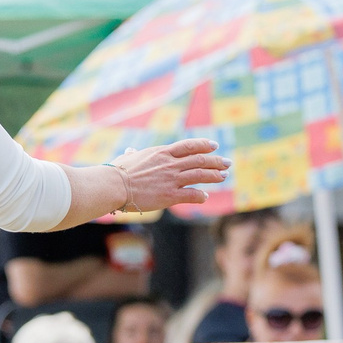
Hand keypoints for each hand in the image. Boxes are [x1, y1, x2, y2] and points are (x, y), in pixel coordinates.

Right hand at [110, 139, 228, 212]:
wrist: (114, 185)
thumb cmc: (117, 172)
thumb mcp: (127, 159)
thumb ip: (133, 155)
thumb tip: (130, 152)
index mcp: (162, 153)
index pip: (189, 146)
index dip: (204, 145)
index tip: (214, 146)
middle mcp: (170, 164)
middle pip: (199, 160)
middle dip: (216, 161)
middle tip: (227, 163)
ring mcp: (171, 179)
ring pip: (199, 176)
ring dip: (214, 176)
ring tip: (223, 177)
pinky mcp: (169, 195)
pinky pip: (191, 195)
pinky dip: (200, 195)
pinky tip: (205, 197)